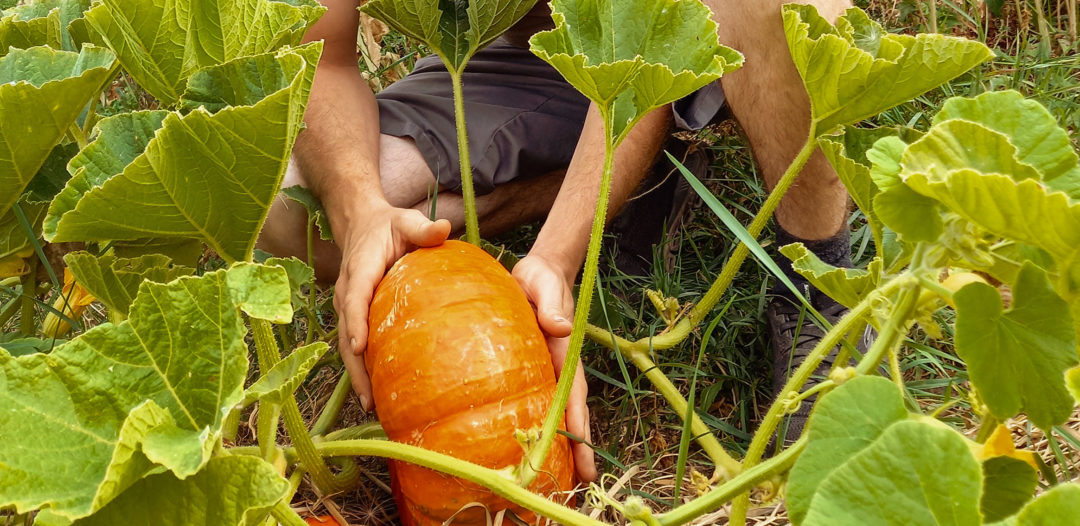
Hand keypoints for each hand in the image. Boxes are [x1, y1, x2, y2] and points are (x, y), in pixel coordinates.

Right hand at [334, 204, 450, 409]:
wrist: (361, 224)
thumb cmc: (388, 226)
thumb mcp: (405, 221)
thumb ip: (423, 228)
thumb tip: (443, 229)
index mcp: (360, 270)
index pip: (355, 299)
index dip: (355, 323)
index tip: (359, 347)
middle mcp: (348, 293)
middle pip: (346, 333)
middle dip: (355, 366)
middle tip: (369, 398)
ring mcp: (347, 307)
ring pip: (347, 346)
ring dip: (357, 375)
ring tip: (372, 406)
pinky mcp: (353, 316)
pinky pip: (354, 345)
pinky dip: (361, 368)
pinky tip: (376, 393)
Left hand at [512, 254, 595, 482]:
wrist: (536, 272)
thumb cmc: (539, 278)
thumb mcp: (543, 284)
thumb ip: (550, 304)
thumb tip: (559, 327)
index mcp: (563, 351)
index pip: (573, 390)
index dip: (577, 419)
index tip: (582, 445)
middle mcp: (561, 365)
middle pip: (572, 409)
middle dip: (580, 443)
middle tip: (585, 478)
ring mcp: (551, 370)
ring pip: (560, 410)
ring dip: (566, 441)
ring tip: (569, 476)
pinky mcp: (538, 369)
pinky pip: (544, 401)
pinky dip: (548, 425)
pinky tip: (541, 445)